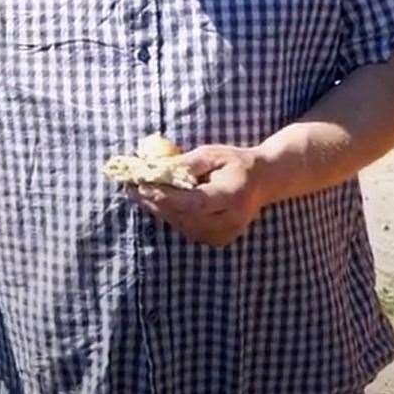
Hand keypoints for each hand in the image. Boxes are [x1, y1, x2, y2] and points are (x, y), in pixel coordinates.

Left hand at [128, 145, 268, 246]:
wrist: (263, 181)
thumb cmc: (234, 163)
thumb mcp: (211, 154)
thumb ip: (186, 163)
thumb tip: (156, 170)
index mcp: (233, 195)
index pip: (194, 203)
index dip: (165, 196)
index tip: (141, 185)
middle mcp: (231, 220)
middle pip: (184, 216)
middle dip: (154, 202)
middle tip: (130, 187)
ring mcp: (225, 234)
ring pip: (182, 224)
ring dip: (158, 209)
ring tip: (137, 192)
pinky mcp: (218, 239)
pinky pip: (186, 228)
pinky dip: (170, 215)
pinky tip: (156, 201)